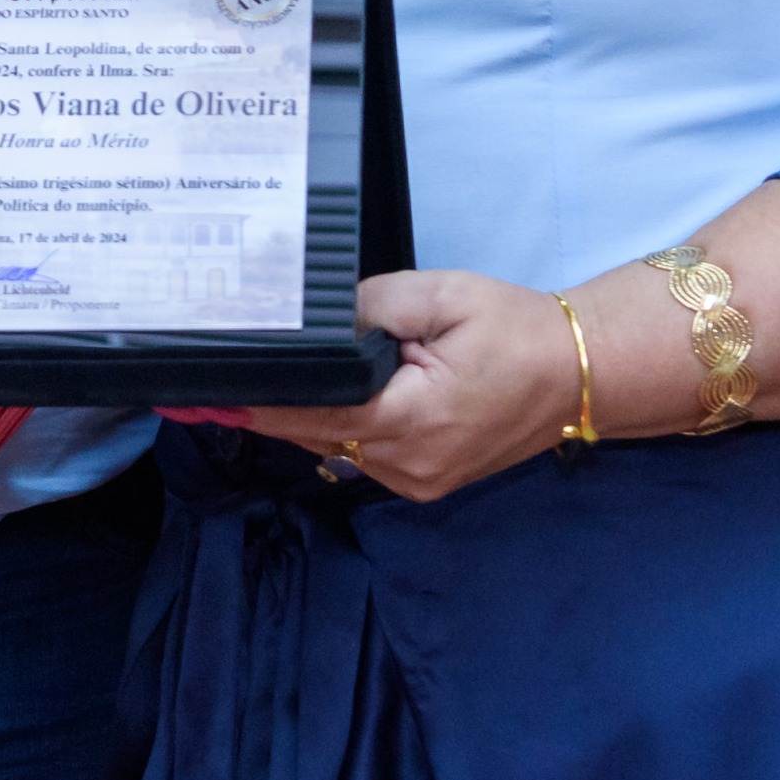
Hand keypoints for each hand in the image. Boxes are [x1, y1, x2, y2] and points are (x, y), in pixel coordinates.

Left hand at [231, 269, 576, 501]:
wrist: (577, 374)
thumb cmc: (515, 330)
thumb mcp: (440, 296)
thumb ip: (370, 306)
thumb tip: (316, 320)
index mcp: (411, 420)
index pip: (309, 412)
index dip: (253, 404)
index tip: (202, 397)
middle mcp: (406, 465)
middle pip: (312, 433)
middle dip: (269, 406)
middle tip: (212, 382)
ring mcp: (415, 482)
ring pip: (334, 446)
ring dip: (306, 414)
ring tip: (264, 379)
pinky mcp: (423, 483)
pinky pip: (360, 454)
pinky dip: (339, 425)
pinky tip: (325, 395)